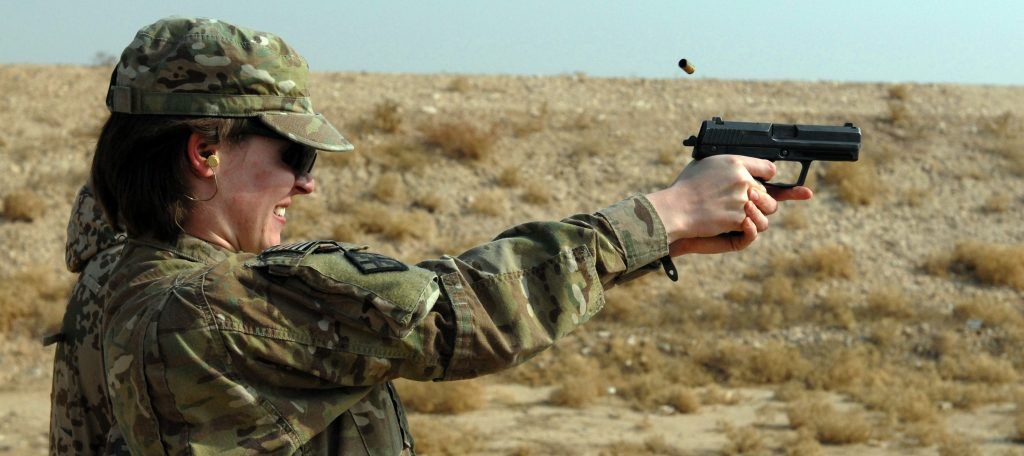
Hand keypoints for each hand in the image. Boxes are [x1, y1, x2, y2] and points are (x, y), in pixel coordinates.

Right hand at [645, 155, 812, 255]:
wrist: (676, 209)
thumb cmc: (685, 187)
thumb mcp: (704, 164)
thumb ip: (726, 164)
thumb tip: (736, 166)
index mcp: (734, 162)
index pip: (768, 167)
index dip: (767, 175)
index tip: (765, 179)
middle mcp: (742, 179)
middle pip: (767, 191)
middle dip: (758, 199)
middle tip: (743, 203)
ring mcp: (743, 199)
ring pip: (767, 209)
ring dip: (758, 214)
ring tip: (743, 216)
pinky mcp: (740, 218)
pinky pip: (756, 224)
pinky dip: (747, 227)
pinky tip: (733, 225)